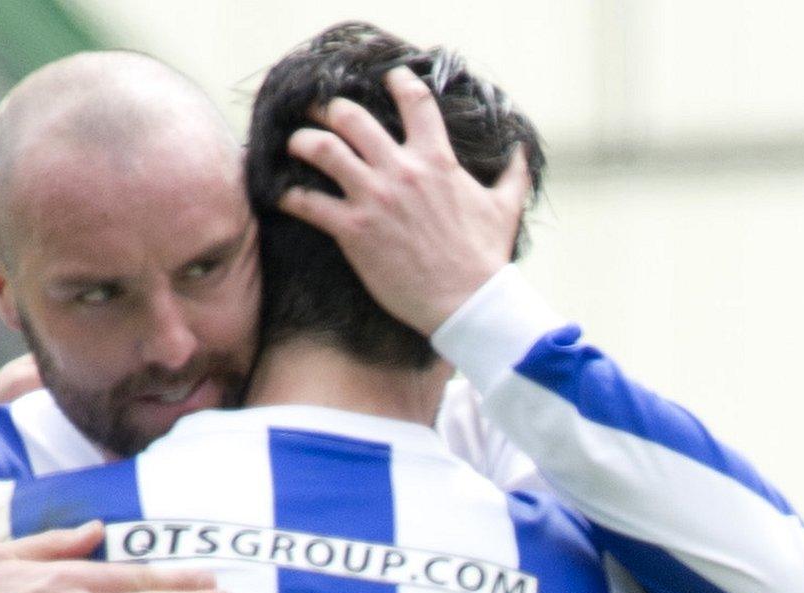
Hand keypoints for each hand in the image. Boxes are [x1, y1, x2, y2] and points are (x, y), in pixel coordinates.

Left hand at [278, 66, 532, 335]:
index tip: (387, 79)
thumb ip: (513, 174)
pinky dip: (288, 196)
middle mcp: (401, 171)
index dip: (397, 81)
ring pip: (321, 149)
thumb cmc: (485, 259)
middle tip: (319, 113)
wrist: (468, 303)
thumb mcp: (505, 208)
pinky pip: (306, 202)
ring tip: (294, 144)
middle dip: (329, 110)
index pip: (414, 101)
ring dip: (301, 142)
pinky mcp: (353, 231)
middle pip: (350, 116)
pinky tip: (281, 195)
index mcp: (437, 160)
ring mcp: (374, 198)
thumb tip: (522, 151)